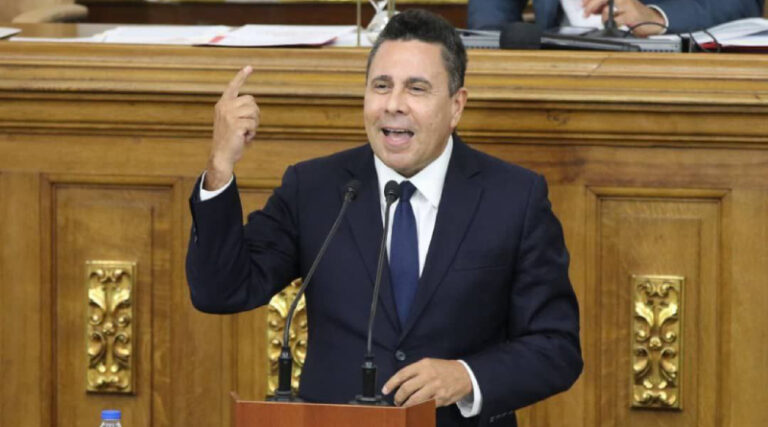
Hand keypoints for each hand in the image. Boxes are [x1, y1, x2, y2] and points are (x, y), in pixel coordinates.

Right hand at [205, 65, 259, 189]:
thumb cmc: (229, 140)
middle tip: (248, 126)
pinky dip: (252, 134)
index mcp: (222, 104)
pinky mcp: (235, 124)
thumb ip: (239, 112)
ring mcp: (229, 115)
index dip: (241, 76)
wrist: (221, 155)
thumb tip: (254, 108)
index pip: (233, 87)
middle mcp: (224, 107)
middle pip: (252, 101)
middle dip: (255, 114)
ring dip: (254, 124)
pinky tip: (244, 138)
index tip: (250, 67)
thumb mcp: (232, 122)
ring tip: (245, 133)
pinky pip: (253, 125)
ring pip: (254, 112)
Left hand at [382, 358, 472, 407]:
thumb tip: (400, 383)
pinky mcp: (441, 398)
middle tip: (396, 401)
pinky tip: (414, 410)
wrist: (464, 374)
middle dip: (398, 397)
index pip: (402, 374)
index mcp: (423, 365)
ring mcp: (435, 388)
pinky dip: (417, 409)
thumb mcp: (429, 363)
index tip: (385, 390)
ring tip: (403, 407)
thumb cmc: (444, 369)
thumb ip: (415, 372)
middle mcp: (428, 376)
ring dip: (406, 406)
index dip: (391, 383)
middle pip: (406, 389)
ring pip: (414, 400)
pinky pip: (425, 406)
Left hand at [582, 0, 665, 36]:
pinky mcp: (632, 15)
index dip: (590, 0)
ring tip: (605, 20)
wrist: (651, 18)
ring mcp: (629, 4)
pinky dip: (612, 23)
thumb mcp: (616, 6)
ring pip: (608, 9)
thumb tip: (588, 7)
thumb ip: (602, 5)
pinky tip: (614, 24)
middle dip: (591, 6)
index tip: (582, 4)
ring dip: (602, 16)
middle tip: (585, 13)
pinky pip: (616, 20)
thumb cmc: (631, 11)